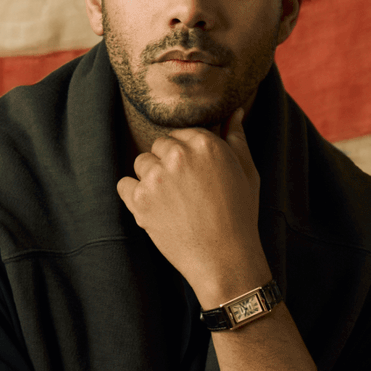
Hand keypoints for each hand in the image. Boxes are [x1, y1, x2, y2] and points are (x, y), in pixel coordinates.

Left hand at [116, 108, 267, 304]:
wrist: (225, 259)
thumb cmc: (240, 215)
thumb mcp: (247, 172)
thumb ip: (237, 138)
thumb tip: (235, 111)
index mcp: (205, 143)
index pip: (181, 134)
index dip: (187, 155)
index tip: (195, 176)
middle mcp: (178, 155)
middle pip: (159, 146)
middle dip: (168, 164)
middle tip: (185, 192)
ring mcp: (156, 177)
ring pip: (141, 163)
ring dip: (151, 179)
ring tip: (172, 203)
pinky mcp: (139, 200)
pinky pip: (124, 185)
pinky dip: (134, 196)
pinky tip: (154, 209)